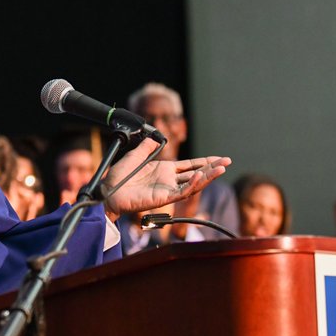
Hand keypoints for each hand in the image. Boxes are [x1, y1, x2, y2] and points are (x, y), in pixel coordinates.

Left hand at [102, 138, 230, 220]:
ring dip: (207, 177)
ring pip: (192, 184)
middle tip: (227, 162)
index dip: (204, 161)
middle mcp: (168, 180)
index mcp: (164, 170)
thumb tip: (155, 138)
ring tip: (220, 169)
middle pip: (196, 174)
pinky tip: (199, 176)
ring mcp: (167, 189)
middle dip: (212, 168)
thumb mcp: (134, 155)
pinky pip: (181, 192)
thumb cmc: (118, 177)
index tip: (219, 158)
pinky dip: (191, 184)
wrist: (108, 191)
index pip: (189, 165)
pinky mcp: (163, 198)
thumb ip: (146, 147)